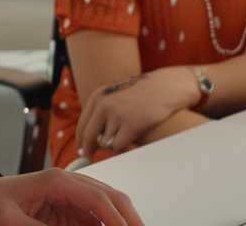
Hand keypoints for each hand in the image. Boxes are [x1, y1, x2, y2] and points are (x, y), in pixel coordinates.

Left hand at [0, 169, 143, 225]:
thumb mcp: (8, 223)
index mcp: (56, 181)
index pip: (98, 198)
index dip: (118, 220)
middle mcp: (68, 185)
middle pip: (112, 199)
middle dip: (129, 219)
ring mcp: (70, 197)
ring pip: (107, 209)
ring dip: (120, 223)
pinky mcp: (67, 210)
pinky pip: (95, 220)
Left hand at [76, 67, 198, 155]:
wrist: (164, 88)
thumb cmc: (142, 95)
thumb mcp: (115, 96)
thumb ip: (102, 113)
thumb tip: (91, 141)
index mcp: (97, 96)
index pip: (82, 124)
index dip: (80, 141)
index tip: (81, 152)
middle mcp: (103, 104)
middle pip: (89, 136)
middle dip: (89, 150)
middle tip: (89, 158)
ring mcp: (116, 114)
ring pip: (105, 143)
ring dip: (113, 145)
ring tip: (126, 135)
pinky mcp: (130, 125)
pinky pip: (118, 146)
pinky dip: (122, 149)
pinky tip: (130, 141)